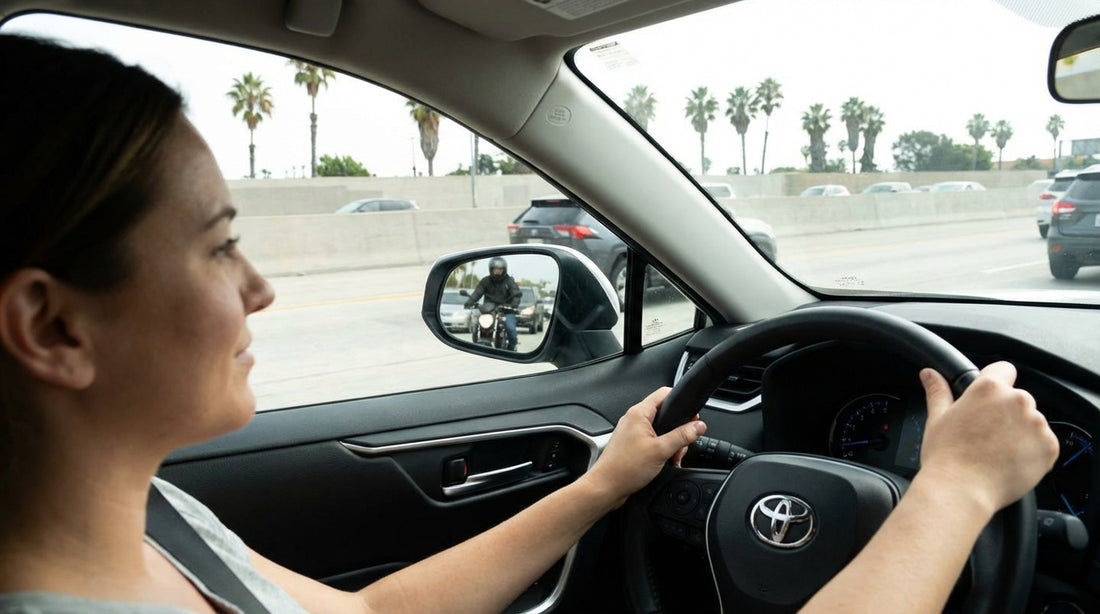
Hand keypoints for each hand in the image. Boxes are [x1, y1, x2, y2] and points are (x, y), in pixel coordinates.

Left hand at [583, 387, 705, 507]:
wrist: (606, 487)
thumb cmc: (624, 468)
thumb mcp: (661, 450)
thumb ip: (682, 436)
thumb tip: (698, 426)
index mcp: (639, 413)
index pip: (664, 394)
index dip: (680, 402)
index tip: (692, 417)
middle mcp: (634, 419)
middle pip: (665, 414)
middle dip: (678, 431)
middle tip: (681, 446)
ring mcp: (632, 432)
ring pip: (660, 430)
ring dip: (671, 443)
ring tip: (672, 457)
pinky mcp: (632, 445)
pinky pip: (653, 441)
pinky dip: (662, 449)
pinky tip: (665, 461)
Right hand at [917, 361, 1057, 513]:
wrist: (962, 490)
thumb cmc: (947, 456)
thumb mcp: (937, 418)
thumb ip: (938, 391)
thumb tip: (929, 374)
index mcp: (989, 388)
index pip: (1004, 369)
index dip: (995, 383)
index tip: (988, 401)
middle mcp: (1017, 401)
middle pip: (1018, 398)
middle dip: (1006, 412)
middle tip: (986, 433)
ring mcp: (1036, 424)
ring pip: (1032, 421)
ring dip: (1021, 431)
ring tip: (998, 450)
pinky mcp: (1049, 447)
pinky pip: (1044, 443)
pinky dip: (1032, 451)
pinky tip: (1010, 460)